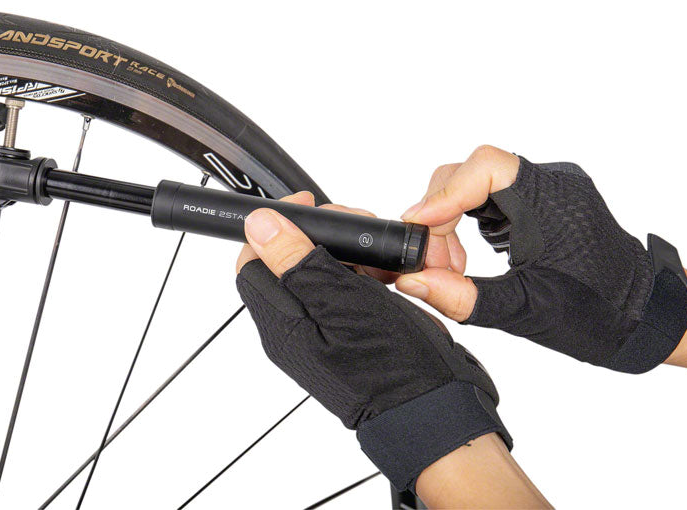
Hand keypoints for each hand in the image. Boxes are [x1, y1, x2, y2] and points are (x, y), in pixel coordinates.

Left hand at [234, 193, 510, 490]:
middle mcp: (296, 328)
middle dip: (319, 235)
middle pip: (288, 263)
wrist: (432, 408)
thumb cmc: (389, 365)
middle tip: (352, 226)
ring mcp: (324, 332)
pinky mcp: (350, 333)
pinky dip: (365, 274)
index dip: (275, 227)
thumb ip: (295, 261)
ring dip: (347, 253)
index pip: (254, 262)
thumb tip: (258, 225)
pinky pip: (346, 292)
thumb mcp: (339, 300)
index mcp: (282, 322)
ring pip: (321, 274)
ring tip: (377, 253)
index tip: (306, 206)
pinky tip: (387, 272)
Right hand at [398, 145, 686, 373]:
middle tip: (431, 263)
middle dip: (440, 216)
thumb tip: (413, 283)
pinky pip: (487, 199)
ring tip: (449, 268)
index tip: (417, 225)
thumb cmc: (600, 312)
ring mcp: (544, 191)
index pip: (485, 167)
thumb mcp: (524, 309)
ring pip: (474, 186)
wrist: (645, 317)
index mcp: (552, 200)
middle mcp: (550, 184)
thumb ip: (464, 297)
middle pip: (471, 174)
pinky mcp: (538, 204)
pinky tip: (463, 260)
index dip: (444, 194)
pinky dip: (465, 225)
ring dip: (449, 223)